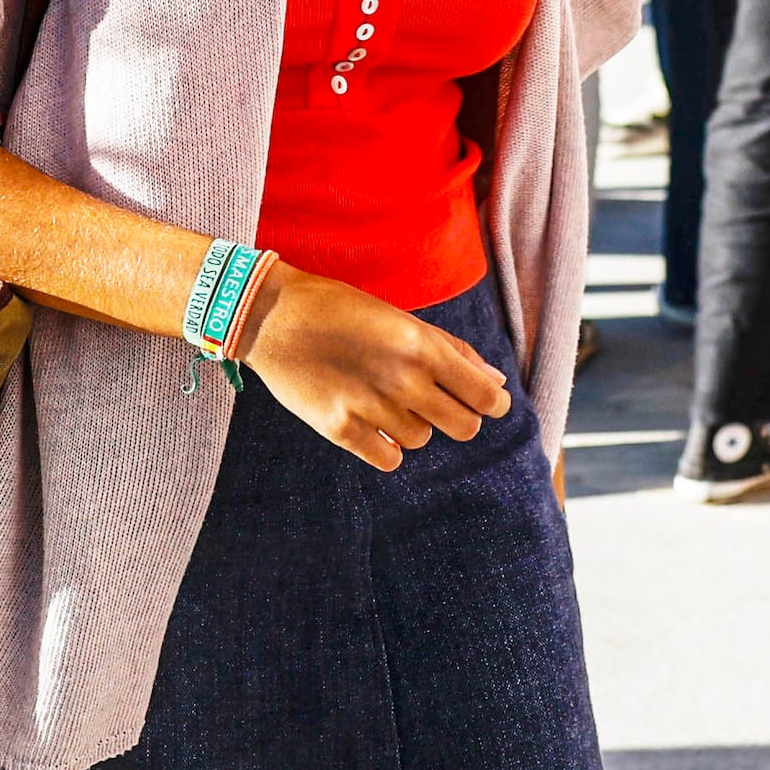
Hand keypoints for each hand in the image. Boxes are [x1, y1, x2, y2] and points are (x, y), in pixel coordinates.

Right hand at [232, 263, 506, 470]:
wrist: (273, 316)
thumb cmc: (342, 310)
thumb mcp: (401, 319)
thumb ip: (451, 350)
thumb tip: (496, 383)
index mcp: (422, 347)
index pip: (485, 397)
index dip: (493, 404)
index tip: (487, 403)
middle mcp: (403, 380)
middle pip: (464, 428)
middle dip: (460, 419)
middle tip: (438, 406)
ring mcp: (371, 407)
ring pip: (422, 440)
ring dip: (412, 425)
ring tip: (384, 399)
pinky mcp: (339, 429)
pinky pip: (389, 459)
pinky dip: (387, 447)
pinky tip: (371, 423)